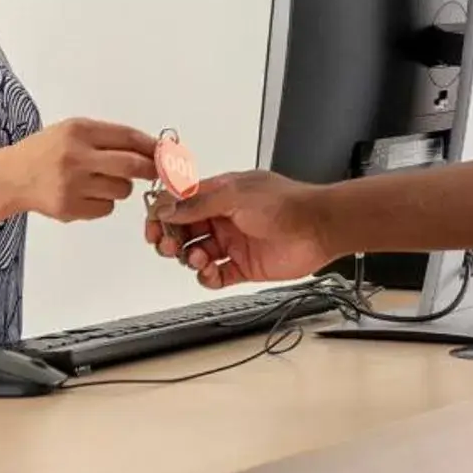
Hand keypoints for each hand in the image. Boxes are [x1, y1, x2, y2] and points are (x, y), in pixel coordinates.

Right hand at [4, 119, 159, 223]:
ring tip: (101, 180)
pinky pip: (107, 208)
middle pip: (132, 165)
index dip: (152, 146)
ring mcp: (72, 185)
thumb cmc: (47, 151)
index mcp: (79, 131)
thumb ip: (109, 138)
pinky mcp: (69, 208)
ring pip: (122, 189)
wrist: (11, 177)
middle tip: (159, 173)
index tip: (168, 153)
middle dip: (151, 170)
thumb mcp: (73, 132)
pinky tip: (86, 194)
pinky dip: (105, 203)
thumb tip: (153, 148)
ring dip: (122, 186)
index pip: (128, 137)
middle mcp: (76, 156)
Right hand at [145, 170, 335, 288]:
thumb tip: (165, 207)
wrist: (319, 228)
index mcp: (220, 194)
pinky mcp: (243, 266)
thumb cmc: (285, 204)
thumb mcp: (234, 196)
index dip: (162, 215)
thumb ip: (197, 204)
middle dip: (170, 238)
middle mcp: (223, 218)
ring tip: (200, 258)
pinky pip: (215, 276)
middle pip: (183, 230)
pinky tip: (210, 273)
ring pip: (195, 254)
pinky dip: (206, 277)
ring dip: (189, 257)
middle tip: (168, 245)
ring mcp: (233, 242)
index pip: (180, 203)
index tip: (153, 227)